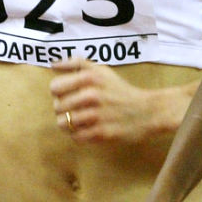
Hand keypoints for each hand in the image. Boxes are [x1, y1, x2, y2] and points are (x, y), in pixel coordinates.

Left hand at [50, 58, 176, 143]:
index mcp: (91, 77)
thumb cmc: (121, 91)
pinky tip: (89, 129)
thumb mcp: (103, 71)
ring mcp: (96, 115)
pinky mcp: (101, 133)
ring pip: (63, 123)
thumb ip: (78, 64)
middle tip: (79, 108)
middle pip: (57, 107)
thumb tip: (53, 65)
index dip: (60, 92)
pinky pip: (75, 137)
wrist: (147, 111)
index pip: (55, 87)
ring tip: (82, 120)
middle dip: (65, 109)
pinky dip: (80, 135)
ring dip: (70, 123)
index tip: (70, 94)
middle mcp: (92, 95)